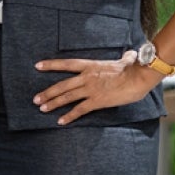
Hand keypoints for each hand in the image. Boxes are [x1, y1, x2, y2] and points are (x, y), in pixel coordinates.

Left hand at [32, 50, 157, 124]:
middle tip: (36, 99)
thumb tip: (130, 54)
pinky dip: (69, 116)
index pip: (66, 64)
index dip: (51, 65)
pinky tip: (60, 121)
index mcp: (90, 65)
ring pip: (67, 97)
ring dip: (53, 103)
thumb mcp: (126, 60)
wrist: (138, 77)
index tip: (37, 66)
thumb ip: (124, 57)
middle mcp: (87, 77)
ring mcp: (91, 89)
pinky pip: (80, 110)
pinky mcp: (97, 101)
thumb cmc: (134, 68)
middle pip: (62, 85)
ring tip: (42, 109)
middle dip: (48, 92)